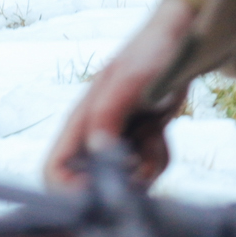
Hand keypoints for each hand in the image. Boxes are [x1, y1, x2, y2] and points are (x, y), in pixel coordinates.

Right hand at [45, 0, 194, 189]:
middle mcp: (93, 136)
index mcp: (80, 123)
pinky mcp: (139, 143)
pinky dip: (159, 159)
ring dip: (145, 168)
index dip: (70, 193)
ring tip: (154, 135)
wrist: (181, 42)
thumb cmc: (150, 54)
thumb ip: (107, 116)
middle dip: (119, 184)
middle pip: (91, 185)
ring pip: (124, 182)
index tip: (104, 195)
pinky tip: (162, 134)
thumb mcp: (128, 82)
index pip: (54, 173)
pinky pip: (147, 172)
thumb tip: (96, 154)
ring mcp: (117, 141)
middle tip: (141, 166)